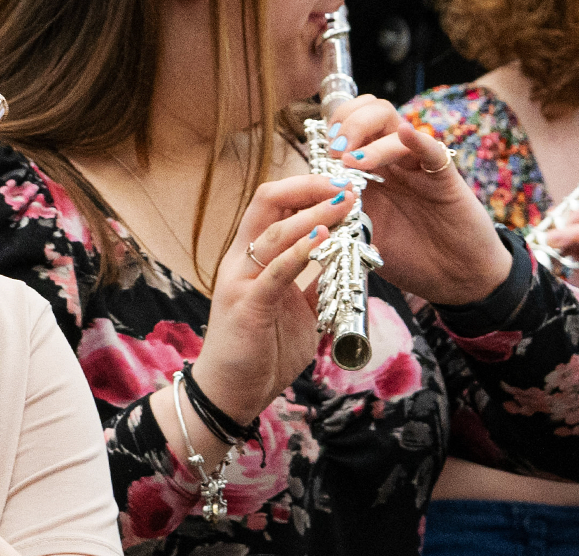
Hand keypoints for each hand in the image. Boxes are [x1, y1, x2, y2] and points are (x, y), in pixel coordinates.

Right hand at [192, 172, 353, 423]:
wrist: (232, 392)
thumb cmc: (261, 350)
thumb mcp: (298, 309)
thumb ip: (313, 282)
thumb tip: (343, 259)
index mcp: (253, 256)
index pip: (275, 204)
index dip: (308, 188)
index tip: (343, 186)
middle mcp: (241, 260)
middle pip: (269, 202)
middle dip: (310, 187)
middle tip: (347, 185)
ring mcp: (241, 280)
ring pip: (274, 232)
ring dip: (313, 214)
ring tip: (344, 203)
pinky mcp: (246, 305)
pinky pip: (274, 272)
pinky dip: (299, 251)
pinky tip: (322, 237)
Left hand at [329, 94, 513, 304]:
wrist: (453, 279)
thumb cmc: (408, 258)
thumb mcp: (361, 238)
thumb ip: (336, 216)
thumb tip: (299, 204)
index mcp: (369, 171)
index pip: (348, 127)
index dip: (330, 132)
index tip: (319, 158)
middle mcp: (392, 161)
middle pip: (369, 112)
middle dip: (345, 124)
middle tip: (335, 153)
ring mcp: (417, 165)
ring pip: (393, 123)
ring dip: (367, 134)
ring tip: (352, 162)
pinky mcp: (444, 177)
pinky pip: (432, 148)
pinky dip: (417, 139)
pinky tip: (404, 135)